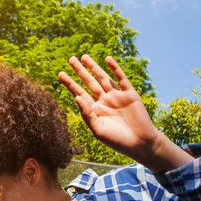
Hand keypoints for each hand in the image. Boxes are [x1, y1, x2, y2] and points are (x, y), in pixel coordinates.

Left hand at [58, 55, 191, 172]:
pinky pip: (121, 79)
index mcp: (95, 110)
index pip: (80, 93)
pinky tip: (107, 59)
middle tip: (70, 59)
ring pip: (103, 78)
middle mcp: (104, 101)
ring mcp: (117, 96)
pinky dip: (115, 69)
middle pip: (89, 82)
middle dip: (80, 71)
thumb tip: (77, 97)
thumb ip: (87, 114)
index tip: (60, 74)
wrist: (139, 144)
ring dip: (94, 67)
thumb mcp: (98, 129)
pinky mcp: (129, 94)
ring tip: (83, 57)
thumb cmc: (117, 140)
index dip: (70, 84)